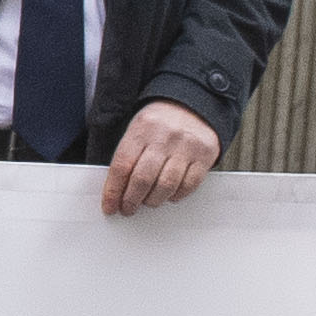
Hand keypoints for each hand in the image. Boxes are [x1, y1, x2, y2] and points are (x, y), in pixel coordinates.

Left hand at [99, 100, 220, 216]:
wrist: (193, 105)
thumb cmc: (160, 124)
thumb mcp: (138, 130)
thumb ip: (128, 157)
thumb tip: (116, 191)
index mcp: (142, 128)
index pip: (122, 165)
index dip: (113, 191)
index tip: (110, 207)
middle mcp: (165, 136)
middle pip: (143, 179)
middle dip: (131, 200)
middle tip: (127, 209)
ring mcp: (186, 146)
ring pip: (166, 185)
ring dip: (153, 200)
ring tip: (147, 202)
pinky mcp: (205, 155)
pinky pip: (189, 185)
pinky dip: (176, 195)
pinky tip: (169, 195)